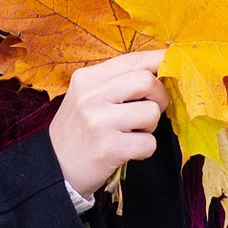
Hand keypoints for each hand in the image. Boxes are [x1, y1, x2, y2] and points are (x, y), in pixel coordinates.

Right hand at [50, 48, 167, 196]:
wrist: (54, 168)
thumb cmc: (77, 131)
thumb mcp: (85, 97)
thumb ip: (116, 81)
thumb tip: (159, 70)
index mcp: (87, 78)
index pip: (132, 59)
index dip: (160, 60)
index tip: (173, 63)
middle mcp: (91, 96)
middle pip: (147, 81)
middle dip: (159, 96)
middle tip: (151, 110)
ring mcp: (100, 122)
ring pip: (152, 113)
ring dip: (150, 127)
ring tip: (132, 133)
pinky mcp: (109, 148)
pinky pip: (149, 143)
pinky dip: (145, 149)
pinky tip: (128, 151)